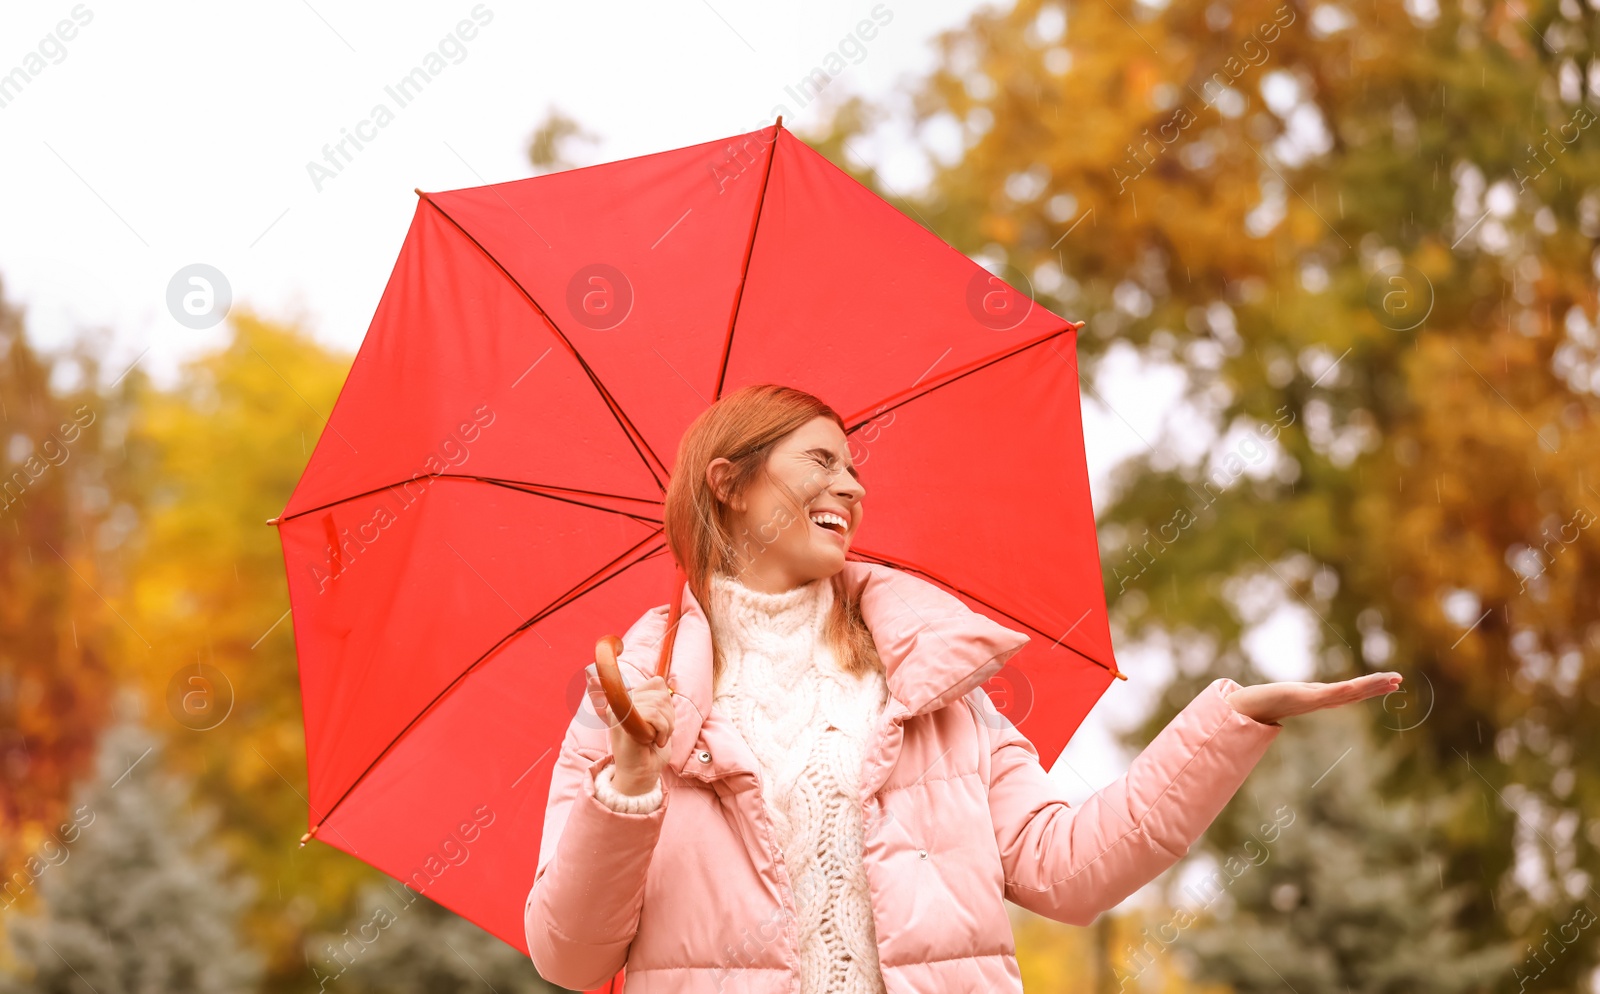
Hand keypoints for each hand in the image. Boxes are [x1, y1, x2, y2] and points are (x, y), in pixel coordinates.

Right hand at [588, 670, 676, 794]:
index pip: (656, 683)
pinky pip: (653, 715)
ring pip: (658, 704)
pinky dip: (662, 730)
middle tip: (660, 735)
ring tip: (657, 739)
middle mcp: (618, 704)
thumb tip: (660, 680)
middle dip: (669, 717)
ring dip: (667, 726)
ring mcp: (619, 714)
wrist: (640, 777)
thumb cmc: (649, 751)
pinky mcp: (624, 725)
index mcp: (626, 701)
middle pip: (660, 694)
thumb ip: (656, 700)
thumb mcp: (657, 720)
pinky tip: (655, 741)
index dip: (667, 703)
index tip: (662, 723)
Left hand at [1224, 672, 1402, 725]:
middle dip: (1376, 687)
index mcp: (1317, 698)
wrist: (1243, 709)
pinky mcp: (1302, 699)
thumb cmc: (1261, 701)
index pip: (1349, 692)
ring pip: (1346, 693)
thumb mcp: (1284, 693)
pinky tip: (1356, 686)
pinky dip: (1344, 691)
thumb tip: (1301, 692)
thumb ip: (1294, 694)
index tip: (1391, 681)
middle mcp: (1318, 700)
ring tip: (1390, 680)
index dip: (1369, 688)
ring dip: (1368, 687)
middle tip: (1399, 680)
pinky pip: (1327, 695)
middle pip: (1353, 693)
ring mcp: (1312, 701)